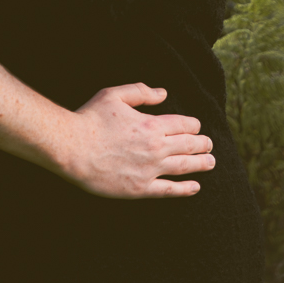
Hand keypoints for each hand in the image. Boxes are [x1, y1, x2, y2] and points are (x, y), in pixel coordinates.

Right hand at [60, 84, 213, 198]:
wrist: (73, 148)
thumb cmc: (91, 118)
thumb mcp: (114, 95)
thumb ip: (141, 92)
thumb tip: (163, 93)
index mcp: (151, 124)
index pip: (183, 125)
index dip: (193, 125)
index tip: (197, 126)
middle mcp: (156, 148)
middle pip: (188, 145)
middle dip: (202, 144)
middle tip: (210, 144)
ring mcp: (150, 170)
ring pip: (184, 167)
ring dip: (201, 164)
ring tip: (211, 162)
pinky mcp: (140, 189)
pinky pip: (169, 190)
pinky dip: (185, 189)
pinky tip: (195, 187)